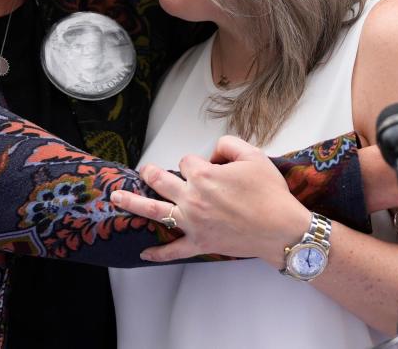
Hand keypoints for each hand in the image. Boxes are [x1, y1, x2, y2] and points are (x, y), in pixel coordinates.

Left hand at [111, 136, 309, 264]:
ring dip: (133, 203)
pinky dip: (158, 253)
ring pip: (155, 211)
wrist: (281, 229)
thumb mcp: (254, 156)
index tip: (212, 166)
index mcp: (204, 176)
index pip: (187, 161)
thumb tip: (213, 152)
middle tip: (145, 171)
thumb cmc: (270, 194)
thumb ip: (229, 145)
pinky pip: (174, 250)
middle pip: (160, 181)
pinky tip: (144, 253)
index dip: (198, 161)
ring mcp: (193, 223)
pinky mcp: (199, 243)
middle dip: (150, 174)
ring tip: (116, 198)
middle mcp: (192, 198)